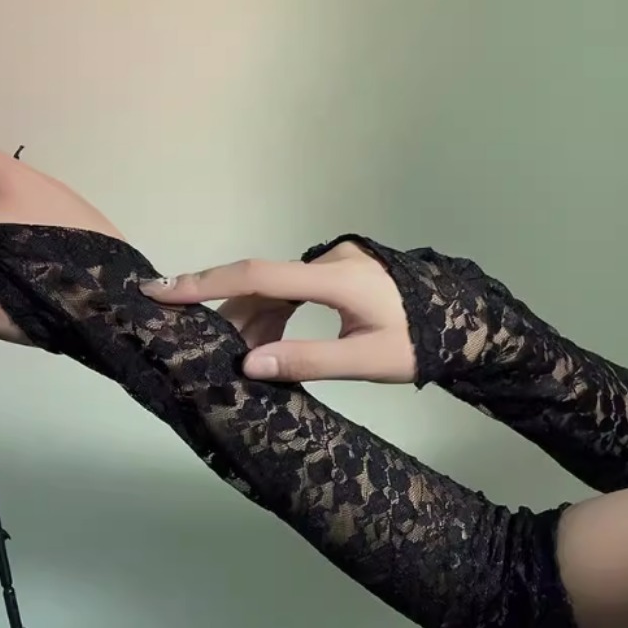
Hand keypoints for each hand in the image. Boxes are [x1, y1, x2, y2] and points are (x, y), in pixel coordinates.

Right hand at [140, 242, 415, 382]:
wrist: (465, 320)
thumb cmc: (421, 342)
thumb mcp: (366, 360)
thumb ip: (308, 360)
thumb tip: (249, 365)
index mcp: (337, 279)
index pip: (259, 276)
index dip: (206, 283)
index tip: (162, 290)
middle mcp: (329, 262)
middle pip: (261, 283)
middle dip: (226, 315)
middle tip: (197, 347)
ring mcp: (333, 265)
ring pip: (274, 290)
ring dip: (251, 322)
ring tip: (237, 360)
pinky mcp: (336, 274)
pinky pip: (292, 292)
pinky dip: (272, 318)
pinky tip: (265, 346)